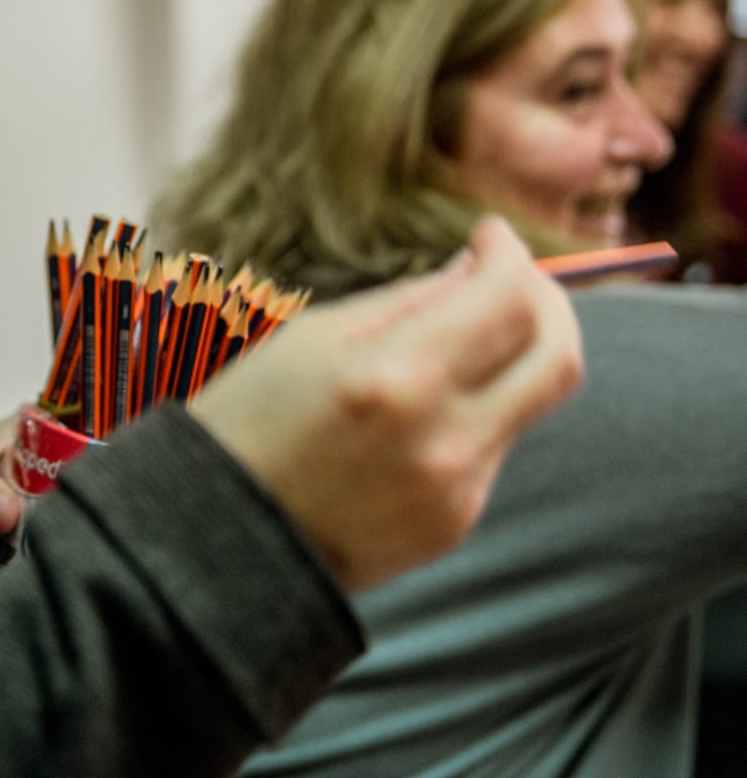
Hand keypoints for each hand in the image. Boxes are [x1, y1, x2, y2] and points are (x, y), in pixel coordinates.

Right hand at [189, 216, 583, 590]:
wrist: (219, 540)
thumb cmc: (247, 423)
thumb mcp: (310, 338)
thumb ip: (406, 301)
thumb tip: (475, 273)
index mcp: (397, 377)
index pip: (511, 299)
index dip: (511, 253)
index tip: (488, 237)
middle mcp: (444, 439)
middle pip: (559, 356)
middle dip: (549, 303)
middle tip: (512, 281)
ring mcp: (457, 491)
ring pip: (528, 404)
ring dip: (507, 360)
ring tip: (447, 349)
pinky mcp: (454, 525)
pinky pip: (492, 450)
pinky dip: (473, 414)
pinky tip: (416, 416)